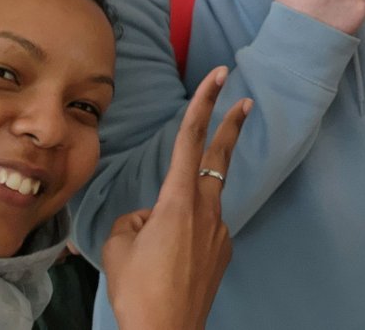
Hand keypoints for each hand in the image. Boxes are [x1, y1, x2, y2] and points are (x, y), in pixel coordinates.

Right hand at [104, 66, 251, 329]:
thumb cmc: (137, 288)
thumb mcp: (120, 244)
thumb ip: (137, 218)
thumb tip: (150, 216)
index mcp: (178, 200)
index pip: (191, 140)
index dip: (205, 104)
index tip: (220, 77)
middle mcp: (206, 209)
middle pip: (217, 159)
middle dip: (230, 128)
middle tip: (245, 100)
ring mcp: (220, 231)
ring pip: (201, 204)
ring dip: (182, 210)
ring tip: (154, 254)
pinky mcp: (224, 251)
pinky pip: (202, 231)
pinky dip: (185, 237)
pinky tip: (169, 266)